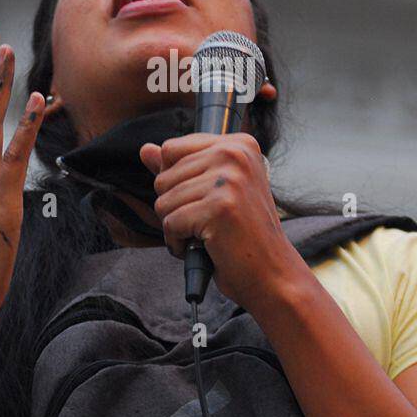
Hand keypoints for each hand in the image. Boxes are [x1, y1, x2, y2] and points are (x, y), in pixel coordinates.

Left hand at [139, 133, 299, 311]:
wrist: (271, 272)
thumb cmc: (243, 234)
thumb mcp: (213, 190)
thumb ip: (179, 167)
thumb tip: (145, 149)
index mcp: (237, 144)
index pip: (171, 148)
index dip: (175, 180)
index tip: (202, 198)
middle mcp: (235, 154)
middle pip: (164, 175)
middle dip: (175, 206)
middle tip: (206, 222)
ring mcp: (228, 180)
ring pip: (163, 200)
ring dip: (177, 226)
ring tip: (206, 234)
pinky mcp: (219, 207)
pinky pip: (170, 222)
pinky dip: (178, 243)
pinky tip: (203, 247)